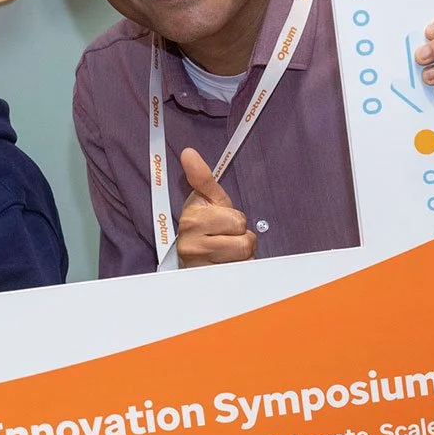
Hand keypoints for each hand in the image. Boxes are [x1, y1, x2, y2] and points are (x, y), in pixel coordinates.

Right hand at [176, 149, 254, 266]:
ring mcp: (201, 267)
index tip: (221, 223)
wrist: (193, 261)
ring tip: (228, 254)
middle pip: (244, 240)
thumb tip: (189, 152)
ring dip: (242, 256)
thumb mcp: (206, 201)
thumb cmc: (204, 228)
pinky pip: (242, 273)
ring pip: (245, 257)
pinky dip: (240, 271)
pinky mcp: (211, 282)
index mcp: (191, 220)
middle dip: (241, 239)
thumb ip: (202, 178)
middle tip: (226, 239)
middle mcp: (191, 245)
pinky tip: (228, 267)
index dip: (235, 221)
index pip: (237, 221)